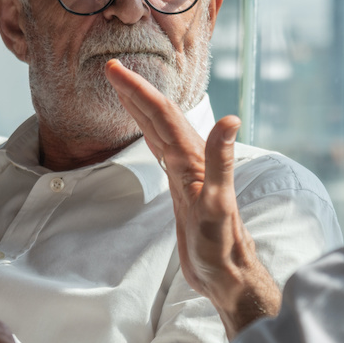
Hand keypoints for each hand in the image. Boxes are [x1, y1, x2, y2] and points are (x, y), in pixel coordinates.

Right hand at [105, 59, 279, 335]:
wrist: (228, 274)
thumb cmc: (223, 246)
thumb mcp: (219, 205)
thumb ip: (221, 161)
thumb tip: (231, 120)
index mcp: (194, 161)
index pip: (163, 117)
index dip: (139, 91)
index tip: (115, 70)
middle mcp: (191, 162)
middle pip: (160, 118)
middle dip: (136, 91)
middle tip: (112, 68)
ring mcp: (187, 174)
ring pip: (159, 132)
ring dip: (141, 109)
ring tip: (123, 88)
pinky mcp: (182, 189)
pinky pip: (161, 152)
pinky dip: (149, 135)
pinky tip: (146, 132)